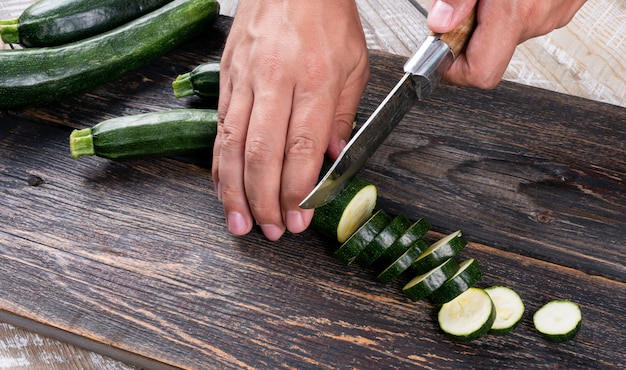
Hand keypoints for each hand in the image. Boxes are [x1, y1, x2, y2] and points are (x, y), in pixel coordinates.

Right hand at [213, 0, 369, 239]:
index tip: (299, 218)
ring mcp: (246, 79)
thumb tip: (333, 161)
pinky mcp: (227, 78)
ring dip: (235, 191)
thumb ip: (343, 117)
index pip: (302, 148)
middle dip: (265, 201)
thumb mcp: (355, 65)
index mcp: (316, 80)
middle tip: (271, 230)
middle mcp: (276, 81)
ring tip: (239, 222)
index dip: (298, 191)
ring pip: (233, 145)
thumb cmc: (327, 16)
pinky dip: (219, 163)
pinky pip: (220, 128)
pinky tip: (223, 187)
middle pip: (262, 154)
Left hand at [427, 0, 586, 87]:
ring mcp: (555, 13)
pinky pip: (529, 16)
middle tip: (467, 5)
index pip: (480, 73)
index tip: (443, 48)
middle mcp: (539, 19)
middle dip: (470, 31)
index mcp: (515, 12)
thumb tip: (440, 24)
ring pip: (508, 33)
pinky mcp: (564, 5)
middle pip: (490, 51)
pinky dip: (514, 5)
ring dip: (492, 17)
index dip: (455, 68)